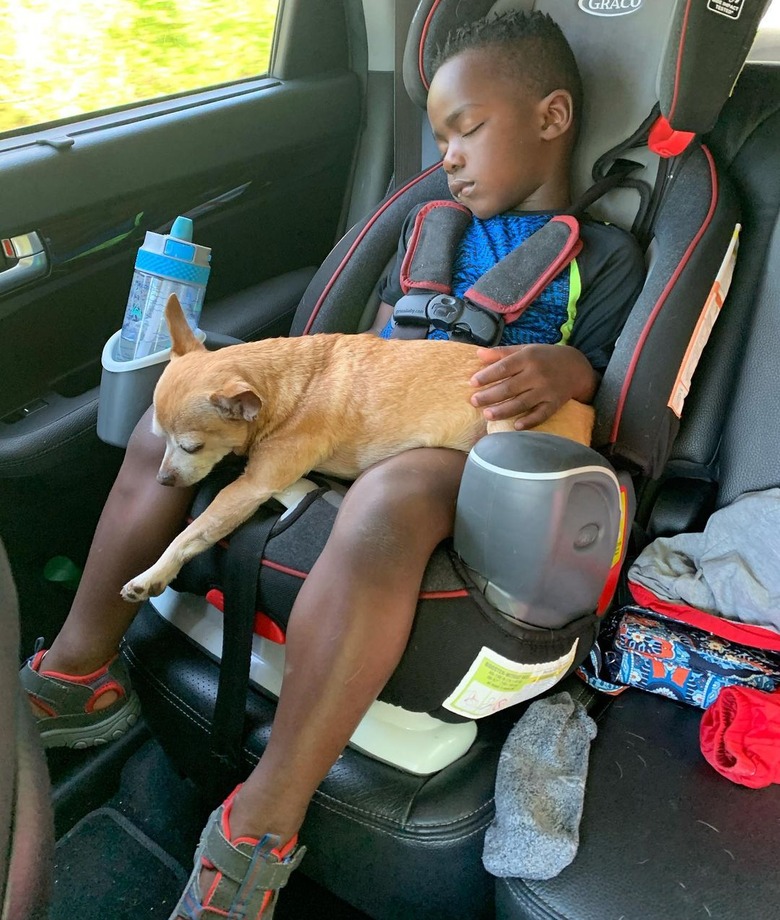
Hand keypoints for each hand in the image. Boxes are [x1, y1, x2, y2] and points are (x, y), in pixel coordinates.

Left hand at [469, 344, 598, 429]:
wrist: (577, 367)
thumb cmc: (545, 357)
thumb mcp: (526, 349)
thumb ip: (502, 352)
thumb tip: (479, 354)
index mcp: (528, 358)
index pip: (504, 367)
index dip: (487, 375)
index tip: (472, 383)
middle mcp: (537, 374)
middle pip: (510, 387)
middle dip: (490, 395)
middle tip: (474, 401)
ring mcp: (547, 390)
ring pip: (522, 403)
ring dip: (504, 410)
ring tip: (487, 415)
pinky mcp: (555, 404)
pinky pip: (541, 415)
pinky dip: (529, 421)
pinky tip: (516, 426)